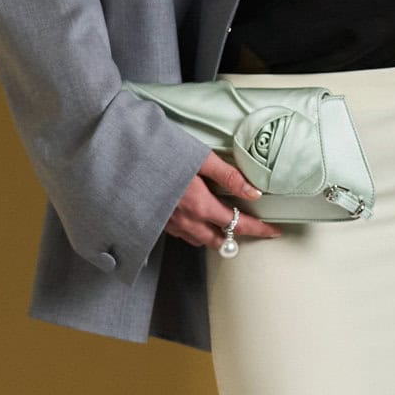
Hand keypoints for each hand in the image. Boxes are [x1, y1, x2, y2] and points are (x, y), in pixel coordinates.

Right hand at [164, 151, 284, 250]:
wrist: (121, 160)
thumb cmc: (160, 153)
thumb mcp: (199, 159)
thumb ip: (229, 176)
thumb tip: (255, 192)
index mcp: (200, 206)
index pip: (237, 224)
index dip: (258, 229)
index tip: (274, 231)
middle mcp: (186, 221)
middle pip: (219, 240)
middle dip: (236, 238)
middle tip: (250, 229)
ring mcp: (169, 225)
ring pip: (199, 240)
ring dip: (215, 236)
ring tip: (223, 224)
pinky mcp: (157, 223)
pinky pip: (182, 235)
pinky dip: (195, 232)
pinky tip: (195, 218)